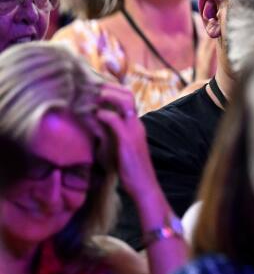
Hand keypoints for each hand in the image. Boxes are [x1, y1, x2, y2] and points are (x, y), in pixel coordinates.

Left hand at [93, 84, 156, 200]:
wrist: (144, 185)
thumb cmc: (129, 170)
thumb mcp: (117, 148)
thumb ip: (108, 135)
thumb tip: (91, 126)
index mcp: (135, 124)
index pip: (127, 98)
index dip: (112, 91)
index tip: (94, 89)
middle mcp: (136, 123)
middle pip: (128, 94)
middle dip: (109, 88)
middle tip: (90, 88)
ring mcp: (134, 130)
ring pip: (125, 102)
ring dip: (108, 96)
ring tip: (93, 96)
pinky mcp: (128, 140)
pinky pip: (115, 120)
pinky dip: (104, 115)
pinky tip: (94, 116)